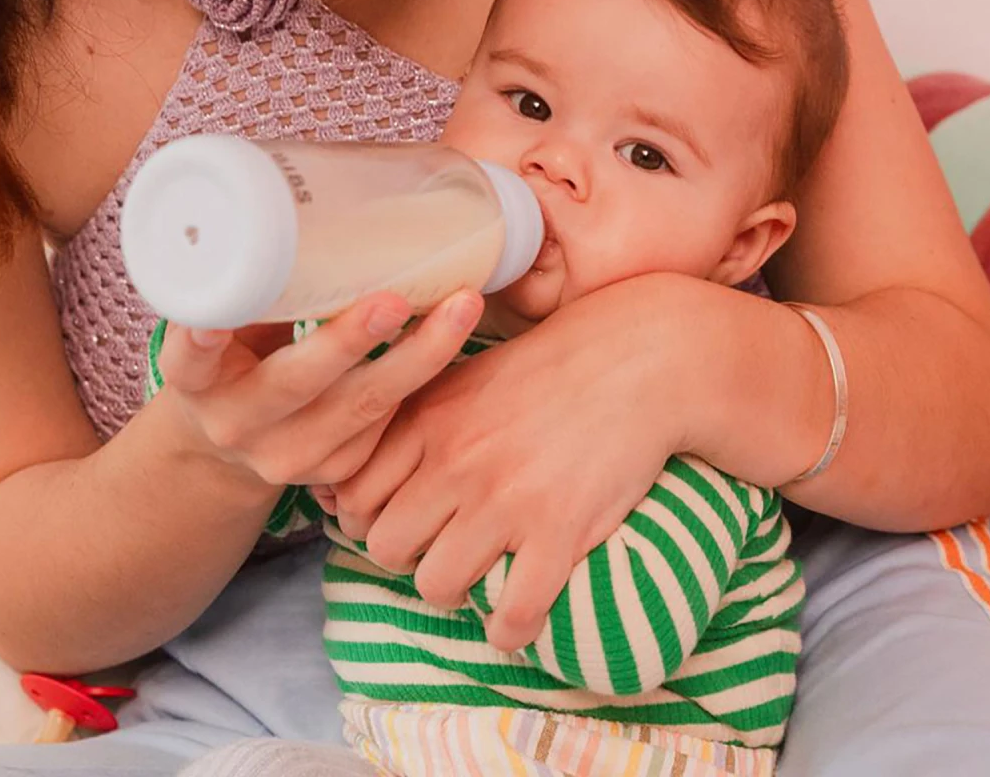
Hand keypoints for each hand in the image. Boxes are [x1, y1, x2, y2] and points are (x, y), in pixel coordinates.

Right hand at [154, 289, 484, 490]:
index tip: (212, 324)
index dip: (200, 343)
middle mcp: (237, 423)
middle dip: (351, 340)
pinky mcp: (335, 472)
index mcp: (198, 380)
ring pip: (363, 408)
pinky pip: (386, 425)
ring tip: (462, 306)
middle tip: (396, 299)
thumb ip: (260, 281)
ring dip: (421, 356)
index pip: (190, 361)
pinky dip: (422, 378)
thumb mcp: (231, 321)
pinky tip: (452, 336)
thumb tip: (308, 195)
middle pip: (297, 383)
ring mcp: (288, 457)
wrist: (235, 438)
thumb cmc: (240, 353)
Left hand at [328, 274, 699, 649]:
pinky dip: (512, 629)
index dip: (366, 520)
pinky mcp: (558, 531)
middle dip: (408, 558)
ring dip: (455, 592)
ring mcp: (505, 500)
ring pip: (437, 586)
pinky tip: (521, 615)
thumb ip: (415, 416)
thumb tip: (364, 461)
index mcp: (428, 420)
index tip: (396, 521)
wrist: (635, 360)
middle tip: (440, 548)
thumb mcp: (467, 376)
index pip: (354, 497)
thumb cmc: (549, 367)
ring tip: (481, 576)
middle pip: (387, 547)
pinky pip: (512, 615)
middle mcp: (455, 462)